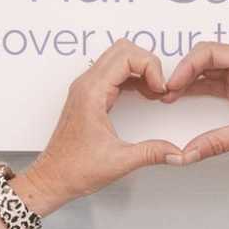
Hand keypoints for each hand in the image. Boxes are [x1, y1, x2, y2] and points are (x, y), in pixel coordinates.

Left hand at [18, 39, 178, 214]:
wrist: (51, 179)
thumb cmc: (73, 169)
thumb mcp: (119, 161)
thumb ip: (152, 153)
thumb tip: (177, 151)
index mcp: (91, 92)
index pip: (126, 56)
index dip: (150, 67)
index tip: (161, 89)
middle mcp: (86, 84)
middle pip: (123, 49)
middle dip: (148, 63)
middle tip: (160, 87)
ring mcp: (86, 88)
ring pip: (118, 58)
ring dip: (141, 70)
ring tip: (155, 93)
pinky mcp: (89, 96)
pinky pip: (114, 74)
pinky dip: (133, 78)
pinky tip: (145, 96)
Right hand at [160, 43, 228, 165]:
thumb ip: (217, 142)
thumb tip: (189, 151)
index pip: (209, 52)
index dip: (186, 66)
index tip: (172, 84)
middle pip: (206, 57)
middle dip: (184, 71)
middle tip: (166, 90)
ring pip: (208, 70)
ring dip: (189, 80)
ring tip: (169, 94)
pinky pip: (214, 83)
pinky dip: (197, 89)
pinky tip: (183, 97)